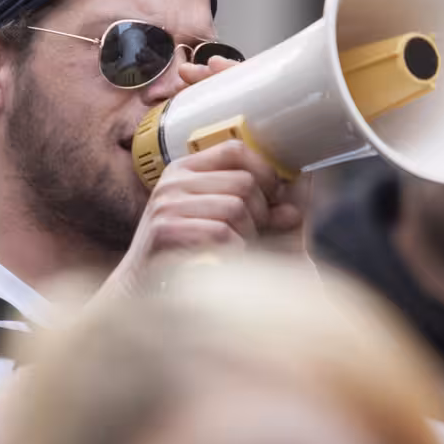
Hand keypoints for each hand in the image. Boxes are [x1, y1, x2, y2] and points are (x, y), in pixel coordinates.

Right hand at [102, 63, 307, 297]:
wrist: (146, 294)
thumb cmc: (194, 257)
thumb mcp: (229, 223)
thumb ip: (265, 206)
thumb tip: (298, 190)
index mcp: (187, 170)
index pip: (236, 149)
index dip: (264, 171)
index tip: (273, 197)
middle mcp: (174, 182)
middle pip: (244, 182)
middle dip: (260, 214)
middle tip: (253, 237)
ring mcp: (166, 205)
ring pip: (236, 208)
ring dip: (247, 237)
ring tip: (236, 251)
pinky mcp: (165, 231)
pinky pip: (221, 234)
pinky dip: (233, 252)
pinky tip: (223, 261)